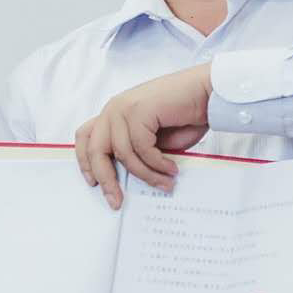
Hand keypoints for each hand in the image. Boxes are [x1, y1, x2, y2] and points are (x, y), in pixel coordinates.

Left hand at [75, 64, 213, 207]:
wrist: (206, 92)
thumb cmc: (185, 114)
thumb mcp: (154, 139)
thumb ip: (137, 152)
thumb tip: (128, 180)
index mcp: (114, 113)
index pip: (86, 137)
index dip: (86, 162)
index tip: (94, 183)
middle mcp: (114, 109)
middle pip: (96, 149)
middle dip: (107, 179)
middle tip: (117, 200)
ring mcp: (124, 108)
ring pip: (123, 153)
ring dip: (146, 174)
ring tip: (165, 184)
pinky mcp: (139, 110)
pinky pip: (142, 148)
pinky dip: (157, 163)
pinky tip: (171, 169)